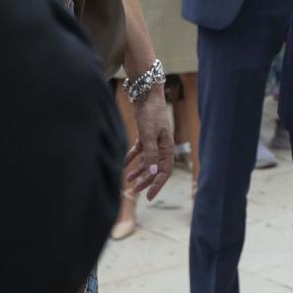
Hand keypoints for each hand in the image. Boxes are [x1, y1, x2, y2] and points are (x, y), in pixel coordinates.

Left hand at [123, 85, 173, 200]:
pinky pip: (140, 151)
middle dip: (146, 180)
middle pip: (156, 168)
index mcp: (167, 147)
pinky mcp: (145, 135)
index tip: (148, 196)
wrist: (146, 96)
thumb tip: (153, 173)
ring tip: (128, 180)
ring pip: (147, 161)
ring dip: (139, 171)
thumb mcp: (149, 136)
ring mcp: (153, 140)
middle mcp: (162, 145)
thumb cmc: (150, 114)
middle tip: (135, 191)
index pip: (165, 170)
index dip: (158, 184)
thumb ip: (151, 154)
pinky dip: (133, 158)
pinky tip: (125, 164)